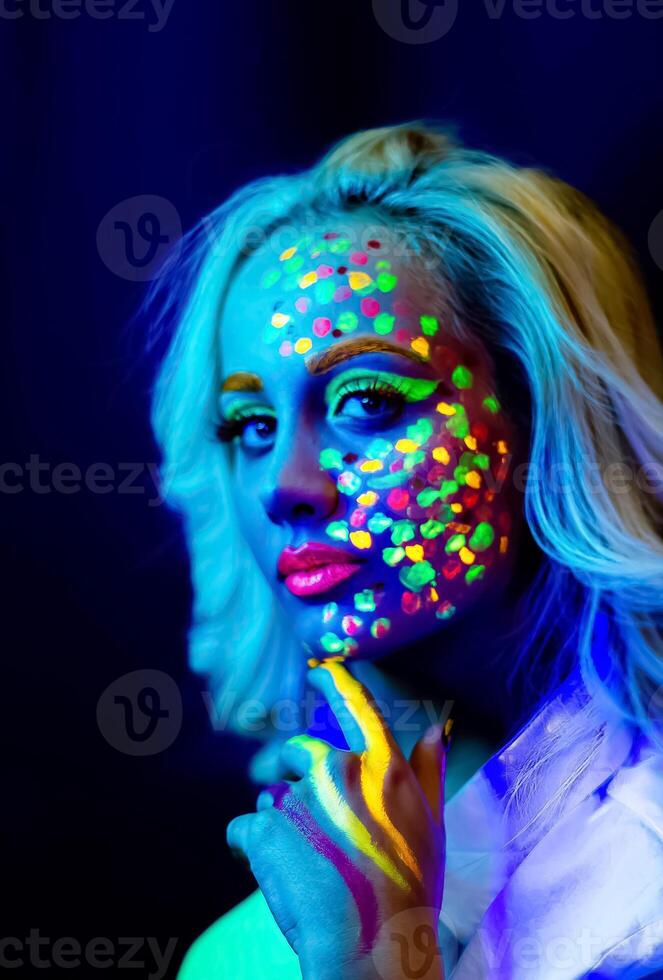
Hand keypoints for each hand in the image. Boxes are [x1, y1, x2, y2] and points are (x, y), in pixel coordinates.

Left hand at [226, 660, 450, 979]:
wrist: (373, 947)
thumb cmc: (409, 889)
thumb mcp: (432, 824)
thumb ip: (428, 770)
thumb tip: (434, 728)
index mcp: (381, 765)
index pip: (355, 703)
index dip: (333, 681)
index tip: (318, 669)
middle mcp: (338, 768)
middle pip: (300, 752)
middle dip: (300, 779)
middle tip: (318, 828)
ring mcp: (298, 797)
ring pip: (274, 795)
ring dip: (280, 820)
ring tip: (306, 862)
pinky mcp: (262, 829)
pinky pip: (245, 827)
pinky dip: (250, 846)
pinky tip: (273, 872)